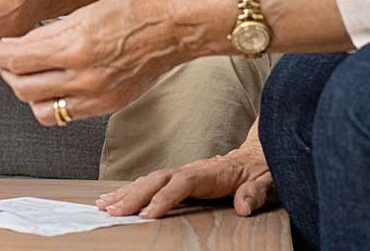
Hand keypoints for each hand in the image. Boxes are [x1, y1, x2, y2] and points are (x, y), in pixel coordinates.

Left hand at [0, 0, 193, 123]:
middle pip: (22, 86)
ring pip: (41, 108)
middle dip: (6, 72)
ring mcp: (96, 95)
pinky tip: (53, 86)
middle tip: (4, 59)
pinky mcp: (107, 106)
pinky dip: (53, 103)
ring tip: (26, 76)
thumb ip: (52, 32)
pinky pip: (66, 115)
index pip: (17, 58)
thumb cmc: (138, 9)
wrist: (174, 26)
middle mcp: (83, 75)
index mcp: (75, 45)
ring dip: (27, 93)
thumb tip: (24, 44)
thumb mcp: (85, 10)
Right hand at [95, 135, 273, 218]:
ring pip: (149, 180)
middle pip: (157, 180)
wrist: (257, 154)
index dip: (164, 198)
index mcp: (210, 172)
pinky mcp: (179, 177)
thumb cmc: (260, 170)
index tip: (147, 214)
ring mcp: (183, 172)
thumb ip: (254, 193)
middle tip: (113, 211)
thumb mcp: (264, 180)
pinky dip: (131, 189)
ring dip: (126, 192)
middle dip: (134, 195)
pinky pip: (151, 182)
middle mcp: (192, 169)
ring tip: (104, 205)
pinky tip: (115, 197)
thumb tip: (243, 207)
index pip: (182, 183)